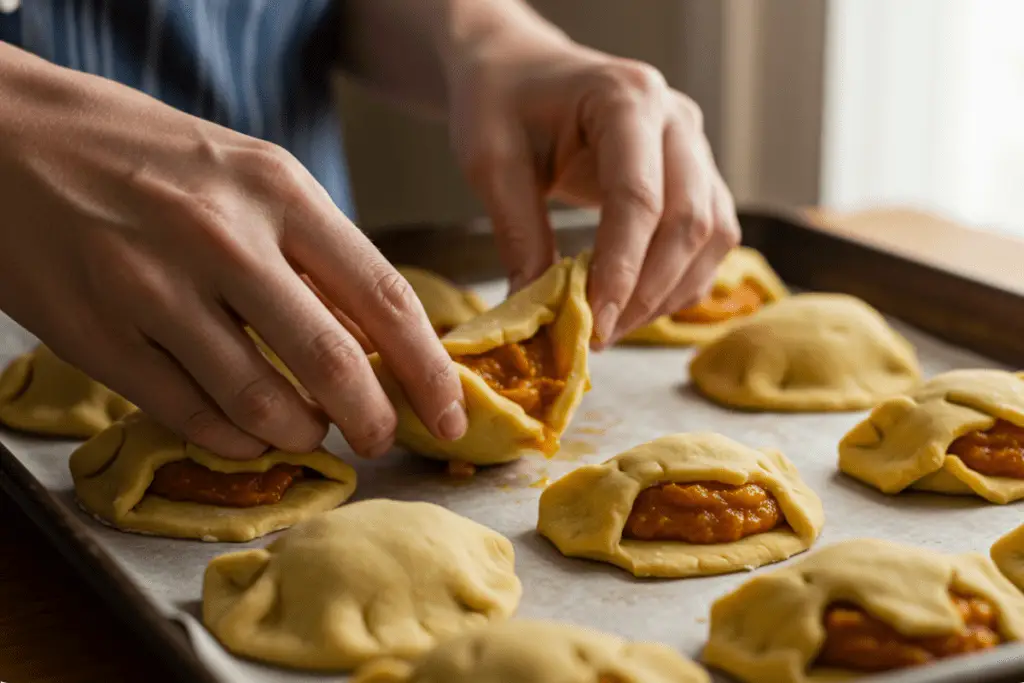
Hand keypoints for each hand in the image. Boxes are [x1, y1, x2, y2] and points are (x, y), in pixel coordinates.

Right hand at [0, 45, 466, 458]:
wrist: (11, 136)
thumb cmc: (147, 156)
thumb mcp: (248, 175)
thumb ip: (313, 253)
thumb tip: (373, 338)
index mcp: (277, 189)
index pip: (382, 295)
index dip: (427, 368)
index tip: (447, 413)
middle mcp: (221, 237)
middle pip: (330, 360)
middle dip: (372, 419)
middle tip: (381, 440)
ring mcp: (153, 288)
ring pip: (259, 402)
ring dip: (301, 432)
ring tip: (310, 431)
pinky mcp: (98, 336)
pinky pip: (190, 416)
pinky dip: (234, 439)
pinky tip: (248, 433)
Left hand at [449, 37, 740, 347]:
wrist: (521, 71)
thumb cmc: (501, 103)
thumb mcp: (490, 161)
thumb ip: (518, 233)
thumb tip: (535, 312)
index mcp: (625, 98)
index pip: (638, 197)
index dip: (621, 269)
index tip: (594, 324)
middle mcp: (675, 119)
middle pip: (690, 220)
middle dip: (647, 291)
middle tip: (600, 336)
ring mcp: (694, 146)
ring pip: (712, 235)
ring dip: (669, 293)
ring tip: (614, 326)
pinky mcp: (697, 175)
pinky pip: (710, 239)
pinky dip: (680, 281)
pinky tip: (636, 305)